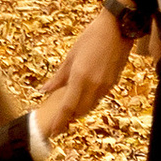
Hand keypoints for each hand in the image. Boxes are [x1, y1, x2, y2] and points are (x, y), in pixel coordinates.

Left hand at [36, 7, 132, 132]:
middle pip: (79, 111)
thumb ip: (58, 77)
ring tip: (70, 110)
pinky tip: (83, 96)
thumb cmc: (91, 37)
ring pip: (90, 106)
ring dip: (80, 110)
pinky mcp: (112, 83)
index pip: (68, 107)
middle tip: (59, 121)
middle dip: (69, 118)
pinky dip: (89, 101)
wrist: (117, 28)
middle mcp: (93, 85)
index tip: (53, 132)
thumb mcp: (71, 55)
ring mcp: (105, 86)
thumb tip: (44, 90)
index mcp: (80, 77)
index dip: (60, 122)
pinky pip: (98, 98)